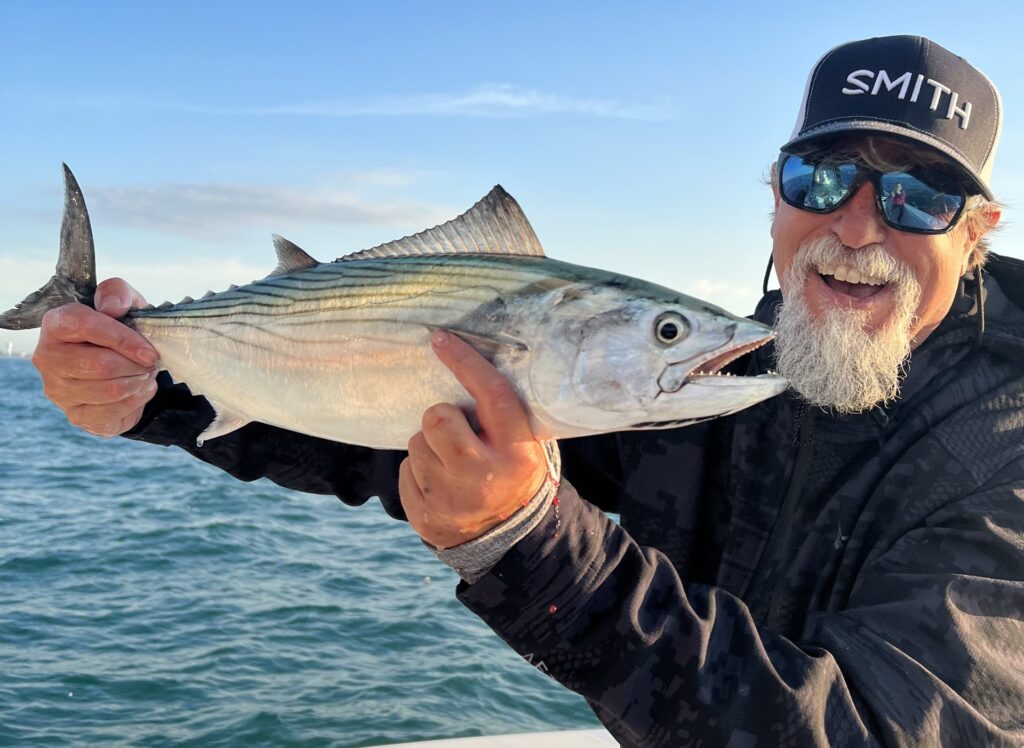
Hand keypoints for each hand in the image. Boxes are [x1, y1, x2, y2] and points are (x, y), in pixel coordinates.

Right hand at [33, 278, 159, 436]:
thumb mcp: (124, 303)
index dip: (123, 339)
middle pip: (100, 365)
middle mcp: (47, 357)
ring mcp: (57, 390)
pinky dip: (136, 401)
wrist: (121, 365)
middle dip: (136, 365)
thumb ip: (117, 293)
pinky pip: (112, 413)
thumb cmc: (119, 330)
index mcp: (55, 324)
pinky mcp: (74, 415)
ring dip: (139, 383)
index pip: (85, 326)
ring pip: (109, 391)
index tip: (150, 352)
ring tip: (146, 373)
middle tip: (151, 363)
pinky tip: (139, 389)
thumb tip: (112, 307)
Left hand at [400, 330, 548, 549]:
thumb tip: (463, 362)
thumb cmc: (512, 473)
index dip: (465, 362)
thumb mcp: (525, 445)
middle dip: (441, 418)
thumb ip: (501, 414)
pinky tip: (441, 486)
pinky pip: (404, 473)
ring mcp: (452, 501)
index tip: (440, 338)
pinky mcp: (426, 516)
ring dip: (429, 449)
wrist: (510, 539)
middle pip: (438, 419)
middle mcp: (484, 478)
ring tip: (452, 466)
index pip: (491, 394)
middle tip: (456, 433)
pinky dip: (418, 474)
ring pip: (416, 444)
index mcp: (518, 453)